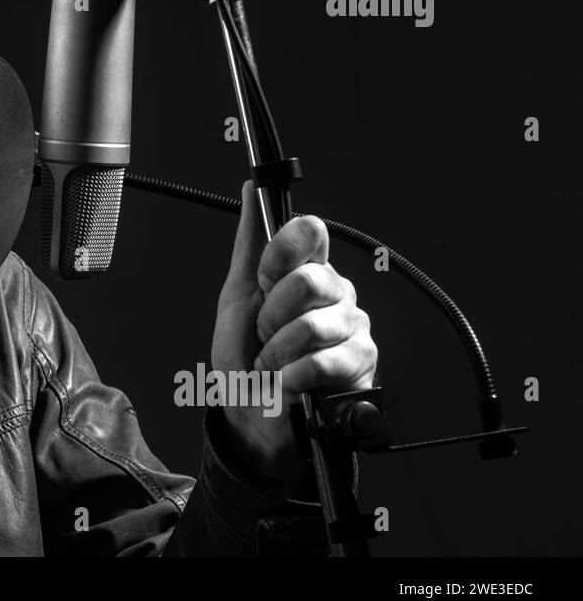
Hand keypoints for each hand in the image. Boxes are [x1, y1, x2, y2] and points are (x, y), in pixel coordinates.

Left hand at [211, 180, 376, 490]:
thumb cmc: (243, 355)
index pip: (310, 231)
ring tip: (274, 364)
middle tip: (265, 336)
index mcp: (309, 270)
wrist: (249, 413)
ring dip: (277, 352)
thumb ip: (249, 243)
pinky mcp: (363, 363)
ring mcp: (353, 327)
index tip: (262, 281)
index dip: (280, 254)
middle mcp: (337, 293)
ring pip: (312, 325)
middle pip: (309, 280)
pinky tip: (287, 384)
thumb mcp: (236, 295)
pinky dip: (291, 377)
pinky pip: (323, 361)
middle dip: (271, 316)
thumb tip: (250, 188)